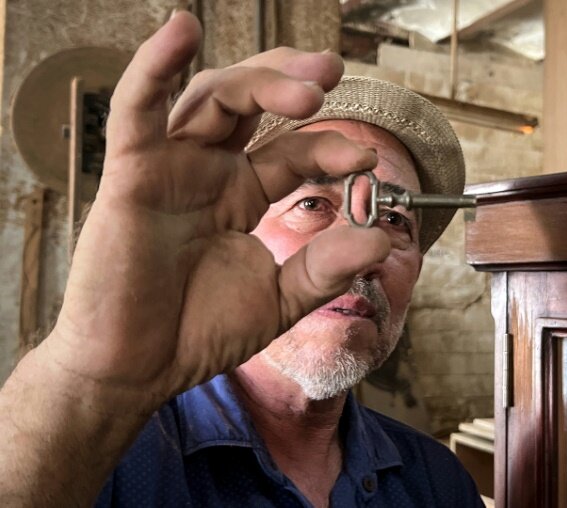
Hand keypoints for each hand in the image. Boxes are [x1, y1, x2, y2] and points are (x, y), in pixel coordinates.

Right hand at [44, 11, 390, 410]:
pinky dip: (154, 68)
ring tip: (306, 83)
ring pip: (209, 99)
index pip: (293, 153)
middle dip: (292, 84)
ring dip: (255, 79)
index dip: (330, 147)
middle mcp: (209, 173)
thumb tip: (383, 242)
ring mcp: (171, 170)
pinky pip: (137, 111)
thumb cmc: (198, 332)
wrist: (137, 370)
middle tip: (333, 72)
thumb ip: (327, 269)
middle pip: (251, 106)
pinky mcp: (132, 175)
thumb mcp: (280, 299)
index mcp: (242, 195)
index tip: (367, 156)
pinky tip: (181, 31)